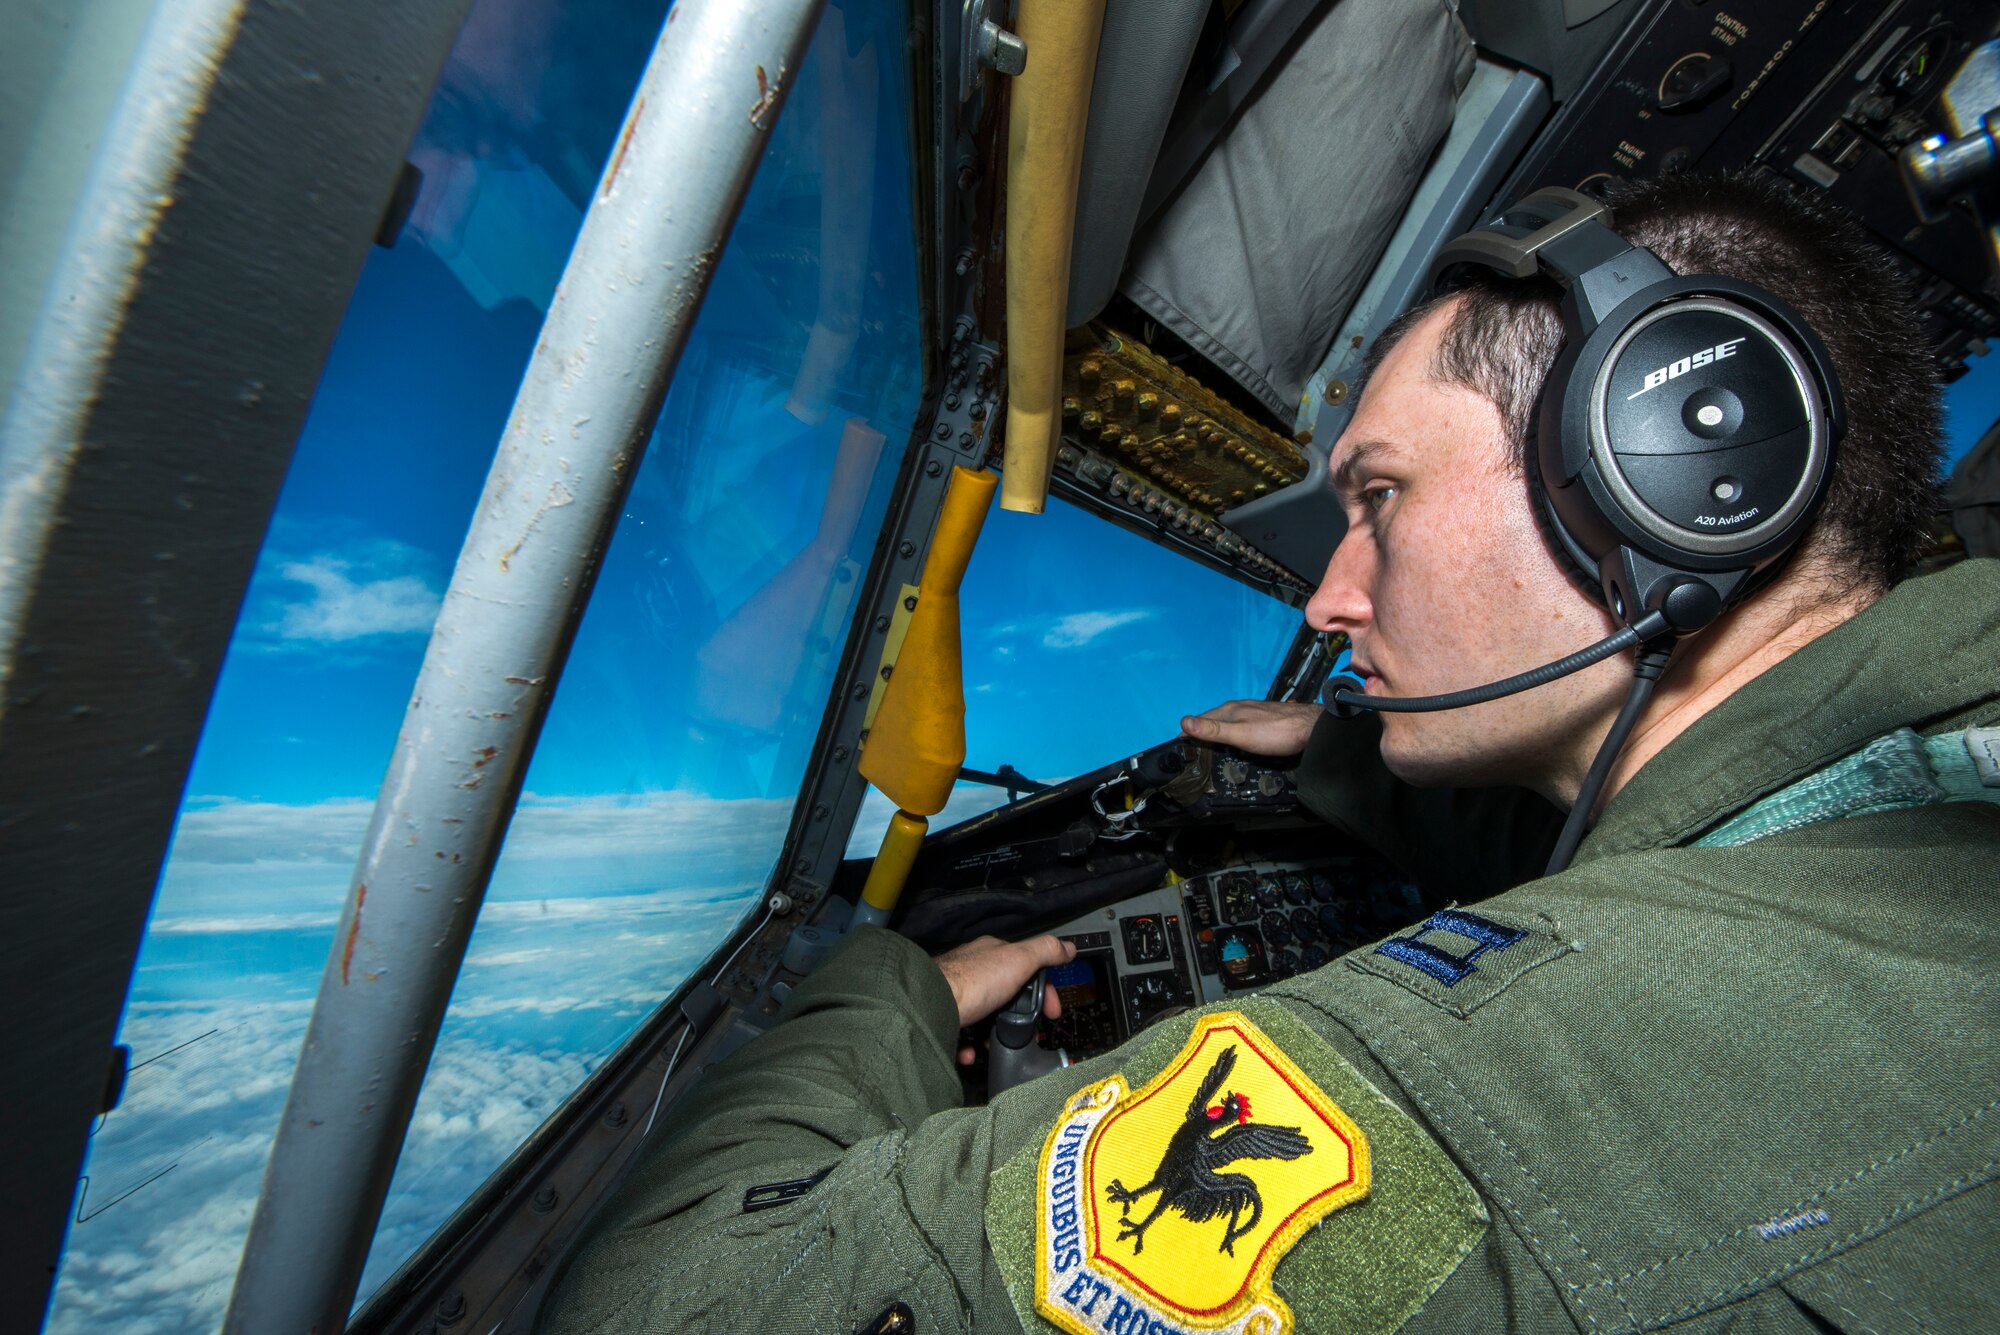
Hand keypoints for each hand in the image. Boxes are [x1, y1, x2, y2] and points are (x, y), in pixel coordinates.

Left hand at [933, 934, 1074, 1064]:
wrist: (929, 1005)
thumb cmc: (970, 981)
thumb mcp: (1018, 960)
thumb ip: (1044, 951)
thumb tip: (1067, 946)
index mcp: (991, 953)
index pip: (1027, 967)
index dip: (1044, 989)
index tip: (1053, 1010)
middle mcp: (972, 970)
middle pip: (1005, 993)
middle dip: (1018, 1014)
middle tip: (1028, 1031)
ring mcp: (957, 993)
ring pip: (984, 1015)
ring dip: (994, 1032)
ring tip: (998, 1042)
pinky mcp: (945, 1016)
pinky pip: (962, 1033)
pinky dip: (971, 1046)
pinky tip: (973, 1050)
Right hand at [1179, 699, 1321, 756]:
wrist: (1311, 729)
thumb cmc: (1276, 733)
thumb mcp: (1240, 734)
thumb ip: (1213, 730)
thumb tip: (1183, 722)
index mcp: (1229, 710)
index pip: (1200, 720)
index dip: (1188, 733)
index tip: (1178, 746)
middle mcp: (1239, 707)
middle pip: (1212, 720)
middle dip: (1200, 731)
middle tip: (1191, 748)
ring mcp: (1252, 712)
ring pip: (1226, 722)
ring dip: (1216, 732)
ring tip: (1208, 745)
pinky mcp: (1263, 719)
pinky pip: (1239, 725)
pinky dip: (1231, 733)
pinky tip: (1236, 740)